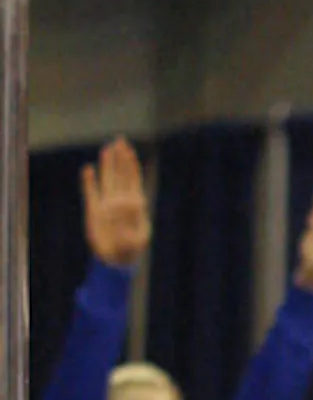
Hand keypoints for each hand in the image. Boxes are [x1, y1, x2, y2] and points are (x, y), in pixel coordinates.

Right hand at [81, 138, 150, 267]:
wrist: (116, 259)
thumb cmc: (131, 250)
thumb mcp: (137, 239)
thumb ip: (132, 224)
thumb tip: (126, 209)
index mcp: (135, 204)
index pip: (133, 179)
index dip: (131, 165)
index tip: (129, 151)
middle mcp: (121, 200)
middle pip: (121, 174)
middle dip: (121, 158)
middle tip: (120, 140)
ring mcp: (107, 203)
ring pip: (108, 179)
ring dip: (107, 164)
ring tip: (108, 148)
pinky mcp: (94, 210)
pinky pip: (91, 192)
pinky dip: (89, 181)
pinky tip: (88, 169)